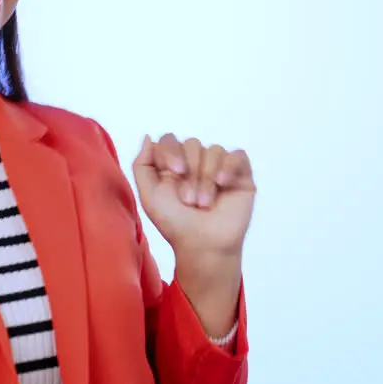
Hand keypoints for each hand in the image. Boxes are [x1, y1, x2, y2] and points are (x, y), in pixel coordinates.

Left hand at [132, 134, 254, 259]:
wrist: (203, 245)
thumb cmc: (175, 224)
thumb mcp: (149, 196)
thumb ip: (142, 165)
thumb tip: (148, 137)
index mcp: (174, 164)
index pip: (170, 140)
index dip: (172, 151)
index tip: (176, 173)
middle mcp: (196, 163)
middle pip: (192, 143)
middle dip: (191, 172)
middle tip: (189, 200)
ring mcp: (219, 168)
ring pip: (214, 150)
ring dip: (207, 178)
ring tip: (204, 203)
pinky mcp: (240, 175)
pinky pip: (237, 155)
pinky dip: (229, 167)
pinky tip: (222, 184)